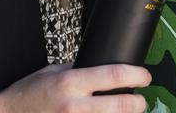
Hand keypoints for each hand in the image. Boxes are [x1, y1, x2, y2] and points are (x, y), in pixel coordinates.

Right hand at [0, 63, 150, 112]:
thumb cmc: (30, 93)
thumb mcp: (53, 72)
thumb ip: (79, 70)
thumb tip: (104, 66)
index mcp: (70, 82)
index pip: (113, 75)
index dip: (136, 75)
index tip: (145, 76)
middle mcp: (75, 106)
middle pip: (122, 106)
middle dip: (139, 103)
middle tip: (140, 100)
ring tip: (124, 111)